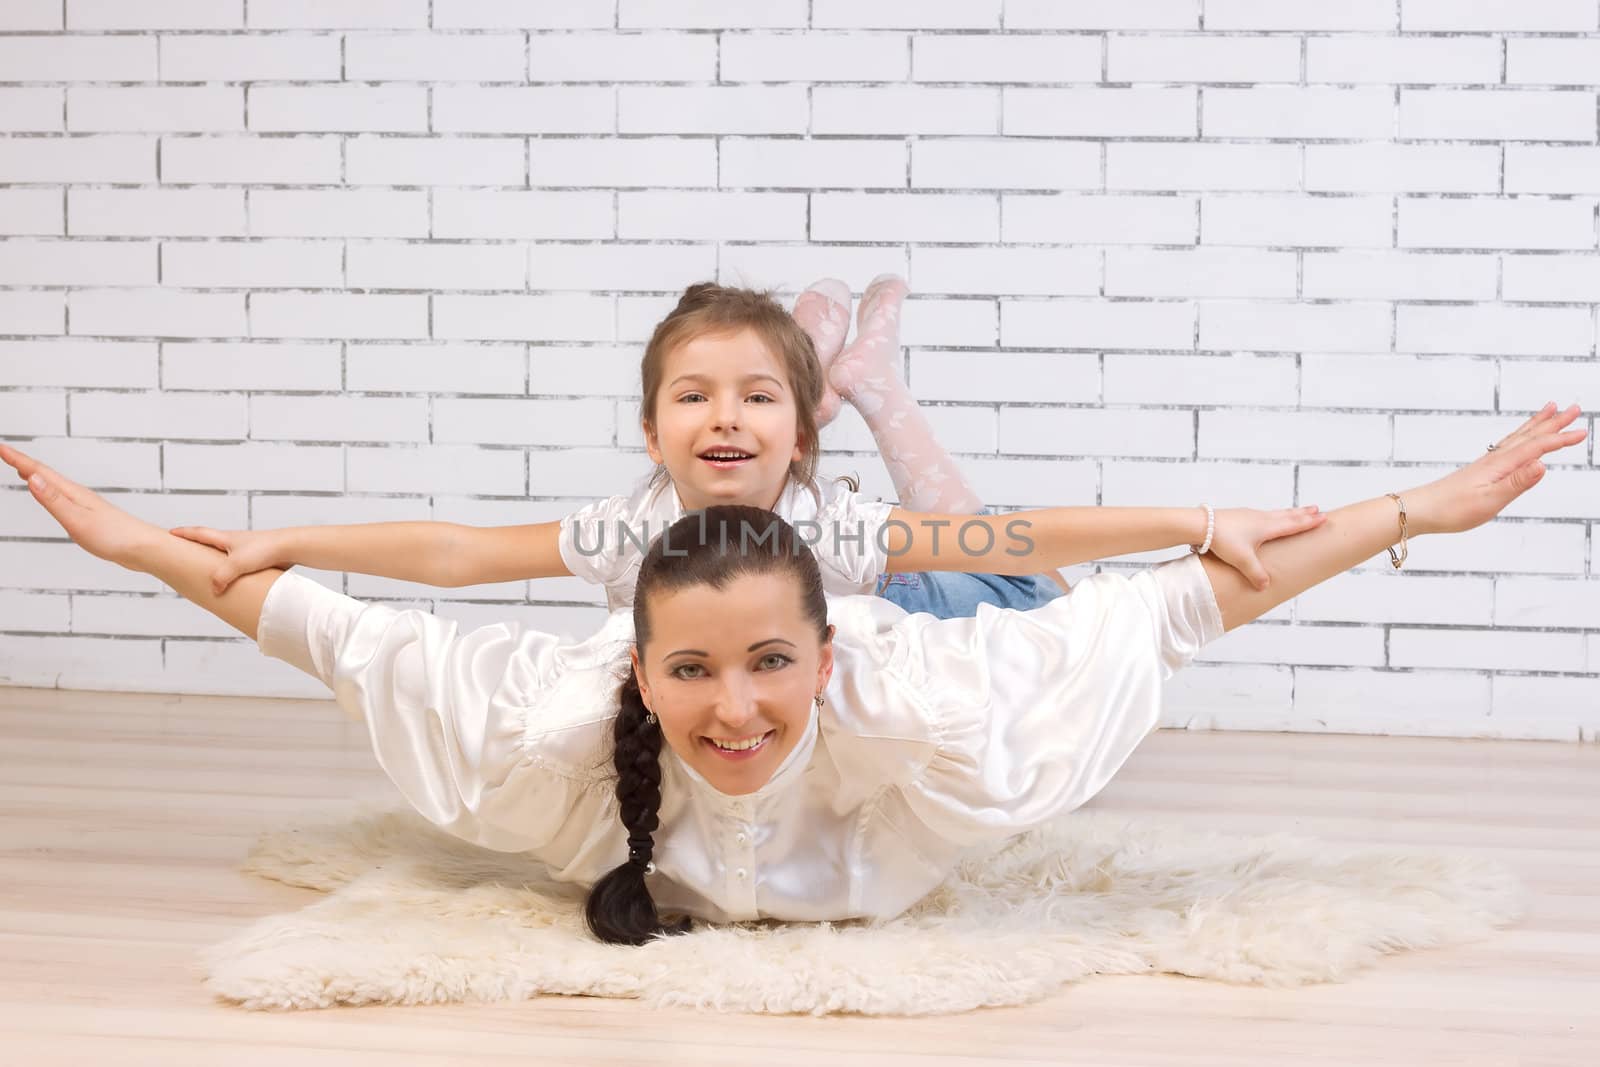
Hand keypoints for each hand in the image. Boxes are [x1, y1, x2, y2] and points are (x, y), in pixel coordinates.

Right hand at [0, 443, 161, 566]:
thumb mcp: (77, 519)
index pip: (39, 472)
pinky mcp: (90, 516)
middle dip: (22, 462)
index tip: (0, 447)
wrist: (144, 548)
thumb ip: (54, 500)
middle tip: (4, 452)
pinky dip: (49, 490)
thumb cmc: (115, 536)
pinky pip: (62, 497)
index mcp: (72, 493)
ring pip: (54, 485)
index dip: (17, 459)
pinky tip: (51, 495)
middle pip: (45, 474)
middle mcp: (78, 495)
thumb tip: (32, 477)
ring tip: (21, 468)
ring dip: (35, 474)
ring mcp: (84, 504)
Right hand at [168, 526, 287, 594]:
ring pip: (225, 554)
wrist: (290, 547)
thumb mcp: (237, 563)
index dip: (184, 534)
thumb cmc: (264, 549)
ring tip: (206, 569)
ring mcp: (246, 549)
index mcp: (225, 538)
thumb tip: (213, 589)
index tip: (171, 533)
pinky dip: (231, 570)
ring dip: (215, 560)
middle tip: (184, 549)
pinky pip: (239, 564)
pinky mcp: (257, 558)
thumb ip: (222, 576)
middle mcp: (234, 542)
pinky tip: (233, 580)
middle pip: (210, 542)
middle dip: (197, 545)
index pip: (199, 533)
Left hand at [1207, 505, 1327, 590]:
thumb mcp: (1242, 560)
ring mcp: (1249, 515)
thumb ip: (1256, 574)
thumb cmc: (1223, 540)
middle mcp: (1261, 518)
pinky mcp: (1238, 516)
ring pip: (1275, 513)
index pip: (1293, 524)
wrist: (1200, 524)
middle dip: (1303, 513)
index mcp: (1266, 527)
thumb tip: (1266, 586)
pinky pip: (1262, 515)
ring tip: (1297, 512)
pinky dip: (1272, 515)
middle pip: (1287, 515)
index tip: (1323, 517)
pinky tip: (1267, 518)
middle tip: (1317, 508)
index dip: (1309, 522)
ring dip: (1288, 512)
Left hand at [1406, 402, 1587, 535]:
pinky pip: (1508, 446)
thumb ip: (1517, 483)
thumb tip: (1542, 464)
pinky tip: (1521, 440)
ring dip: (1537, 424)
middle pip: (1529, 436)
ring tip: (1550, 409)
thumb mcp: (1489, 500)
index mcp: (1501, 465)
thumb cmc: (1452, 509)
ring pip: (1518, 437)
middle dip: (1553, 422)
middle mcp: (1495, 459)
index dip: (1560, 439)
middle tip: (1574, 407)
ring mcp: (1488, 463)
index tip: (1583, 432)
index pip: (1536, 448)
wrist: (1421, 510)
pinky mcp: (1482, 469)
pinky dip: (1520, 436)